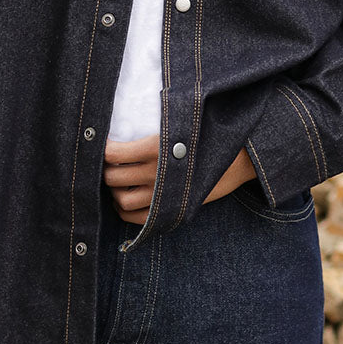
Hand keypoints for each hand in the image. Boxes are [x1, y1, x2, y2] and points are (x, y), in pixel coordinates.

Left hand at [103, 135, 256, 224]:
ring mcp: (162, 196)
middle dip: (104, 171)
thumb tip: (126, 124)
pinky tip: (125, 200)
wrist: (240, 159)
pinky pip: (136, 219)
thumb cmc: (209, 135)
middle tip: (108, 163)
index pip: (114, 154)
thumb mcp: (181, 126)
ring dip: (114, 192)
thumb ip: (155, 129)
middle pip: (113, 178)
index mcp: (157, 149)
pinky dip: (124, 211)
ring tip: (115, 182)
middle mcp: (156, 174)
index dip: (102, 150)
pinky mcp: (170, 211)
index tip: (102, 143)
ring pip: (122, 200)